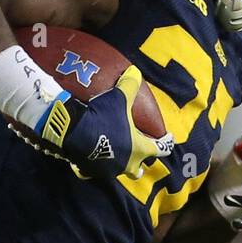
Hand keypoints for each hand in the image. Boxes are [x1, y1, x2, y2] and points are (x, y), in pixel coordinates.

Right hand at [32, 65, 174, 179]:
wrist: (73, 132)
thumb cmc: (103, 117)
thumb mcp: (119, 98)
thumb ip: (129, 85)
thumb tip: (135, 71)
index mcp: (138, 149)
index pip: (160, 149)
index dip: (166, 143)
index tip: (168, 138)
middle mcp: (125, 164)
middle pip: (137, 171)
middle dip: (140, 165)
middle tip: (139, 155)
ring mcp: (107, 171)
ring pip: (116, 171)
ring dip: (118, 163)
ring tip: (114, 153)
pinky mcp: (90, 172)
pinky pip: (95, 170)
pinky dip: (95, 165)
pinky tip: (91, 157)